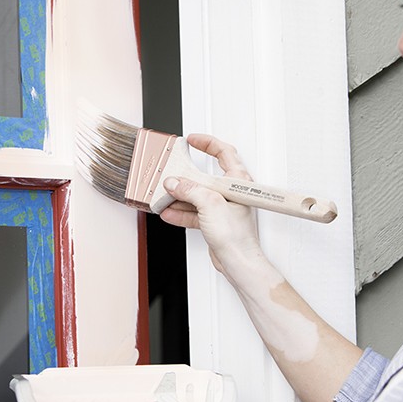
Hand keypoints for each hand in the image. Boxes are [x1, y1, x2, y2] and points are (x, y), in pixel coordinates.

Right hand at [160, 134, 261, 277]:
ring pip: (196, 195)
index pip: (224, 153)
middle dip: (185, 175)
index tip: (192, 140)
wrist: (238, 262)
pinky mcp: (214, 222)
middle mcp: (230, 192)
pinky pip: (194, 212)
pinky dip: (181, 212)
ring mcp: (222, 207)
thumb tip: (174, 182)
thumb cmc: (236, 236)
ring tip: (164, 194)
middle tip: (172, 171)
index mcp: (237, 181)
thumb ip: (189, 190)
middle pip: (204, 176)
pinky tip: (169, 212)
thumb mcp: (210, 204)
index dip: (207, 143)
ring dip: (180, 196)